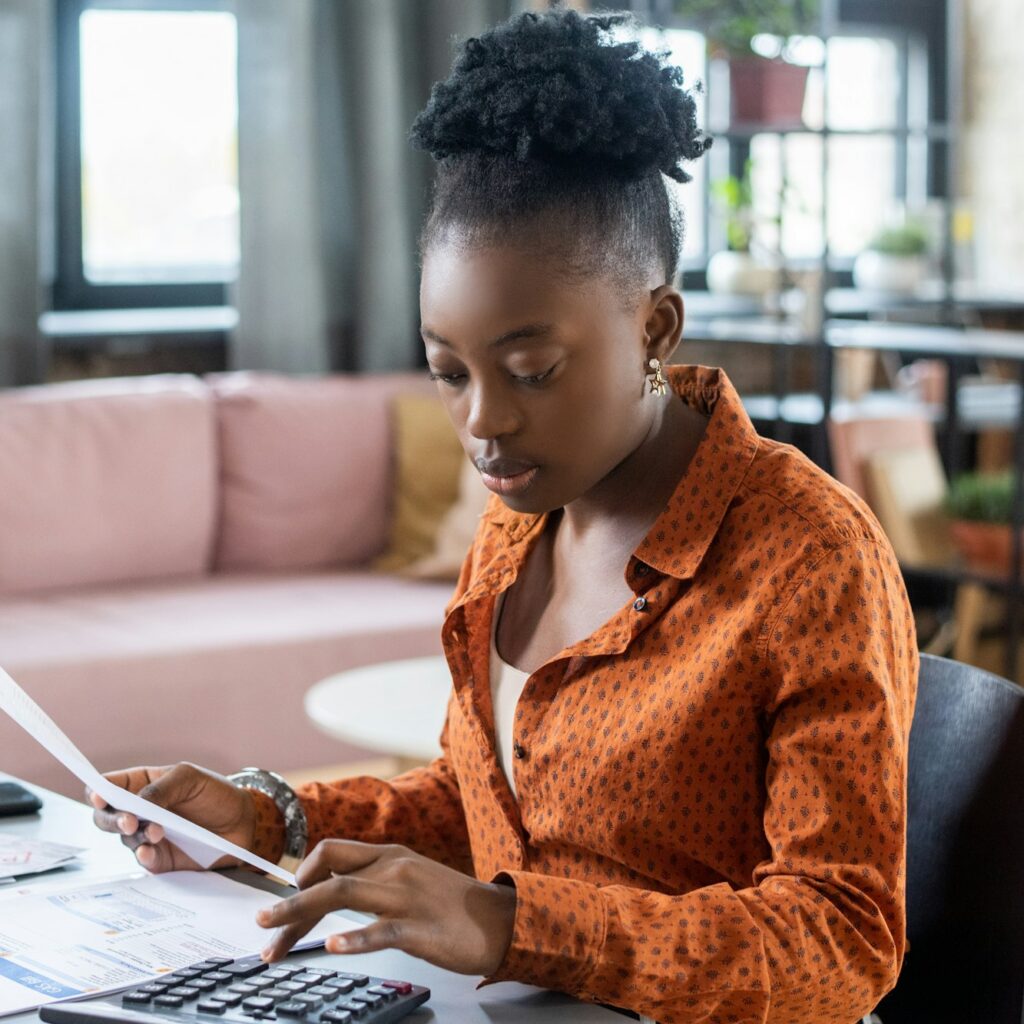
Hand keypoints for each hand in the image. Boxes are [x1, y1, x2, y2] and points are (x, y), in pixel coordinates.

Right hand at [87, 763, 256, 873]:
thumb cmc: (214, 793)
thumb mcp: (190, 778)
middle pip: (105, 818)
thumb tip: (137, 804)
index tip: (99, 796)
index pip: (108, 788)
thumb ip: (162, 788)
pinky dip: (144, 856)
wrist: (243, 821)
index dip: (97, 792)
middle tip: (128, 822)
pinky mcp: (161, 860)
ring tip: (157, 831)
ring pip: (125, 840)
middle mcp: (139, 813)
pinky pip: (144, 861)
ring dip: (137, 836)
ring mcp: (148, 837)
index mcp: (141, 785)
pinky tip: (150, 850)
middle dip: (111, 820)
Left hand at [256, 841, 516, 976]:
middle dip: (288, 901)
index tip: (284, 903)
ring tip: (274, 940)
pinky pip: (380, 931)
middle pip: (327, 875)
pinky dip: (352, 939)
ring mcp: (406, 896)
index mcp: (389, 855)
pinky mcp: (420, 928)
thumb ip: (375, 878)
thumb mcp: (410, 877)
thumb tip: (333, 888)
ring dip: (299, 916)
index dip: (300, 875)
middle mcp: (392, 868)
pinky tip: (331, 948)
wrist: (499, 920)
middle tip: (260, 924)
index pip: (330, 852)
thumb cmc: (451, 904)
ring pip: (341, 895)